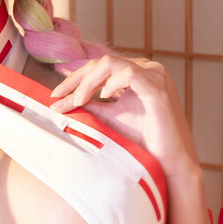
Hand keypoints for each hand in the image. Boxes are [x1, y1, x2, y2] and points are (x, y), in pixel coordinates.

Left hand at [50, 54, 200, 185]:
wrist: (166, 161)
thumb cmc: (142, 140)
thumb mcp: (108, 117)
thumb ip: (89, 105)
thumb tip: (60, 101)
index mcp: (134, 74)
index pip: (98, 66)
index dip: (74, 78)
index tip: (55, 95)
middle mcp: (145, 69)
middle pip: (101, 62)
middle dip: (76, 79)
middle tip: (59, 97)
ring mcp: (154, 76)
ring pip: (111, 63)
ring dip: (89, 81)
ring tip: (78, 101)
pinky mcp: (158, 88)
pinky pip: (130, 73)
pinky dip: (112, 82)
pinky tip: (105, 96)